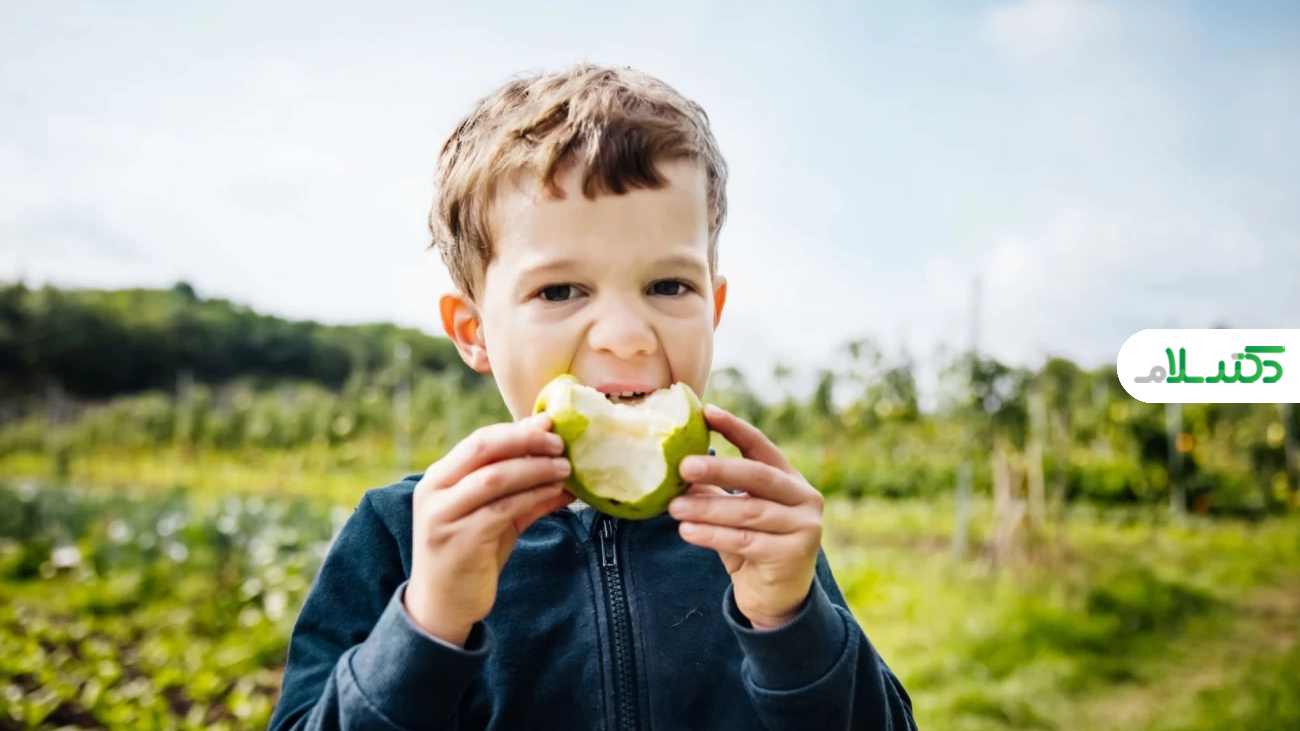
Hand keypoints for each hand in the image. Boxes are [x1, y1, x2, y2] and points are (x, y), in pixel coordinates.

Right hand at [405, 413, 574, 646]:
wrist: (443, 605)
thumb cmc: (471, 554)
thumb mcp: (496, 516)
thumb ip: (523, 488)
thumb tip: (563, 463)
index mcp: (438, 478)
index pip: (479, 440)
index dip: (517, 430)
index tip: (550, 424)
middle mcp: (434, 492)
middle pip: (483, 449)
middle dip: (525, 441)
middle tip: (560, 443)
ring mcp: (444, 516)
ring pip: (494, 478)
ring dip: (534, 468)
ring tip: (565, 468)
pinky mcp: (460, 540)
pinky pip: (503, 509)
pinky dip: (532, 496)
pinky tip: (554, 492)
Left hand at [668, 405, 824, 630]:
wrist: (776, 599)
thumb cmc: (752, 547)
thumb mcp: (734, 515)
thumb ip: (715, 492)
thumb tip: (674, 468)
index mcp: (789, 479)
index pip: (761, 446)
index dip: (735, 428)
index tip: (707, 412)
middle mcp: (803, 498)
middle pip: (757, 475)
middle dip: (718, 469)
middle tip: (683, 466)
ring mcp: (804, 526)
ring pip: (749, 511)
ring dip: (707, 508)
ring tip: (674, 507)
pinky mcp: (794, 555)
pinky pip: (746, 541)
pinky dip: (713, 535)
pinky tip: (687, 531)